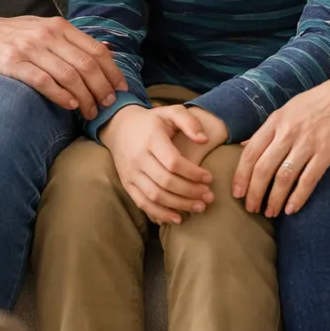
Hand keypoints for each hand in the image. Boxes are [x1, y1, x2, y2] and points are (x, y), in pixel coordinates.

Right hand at [0, 13, 127, 118]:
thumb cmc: (6, 35)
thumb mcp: (40, 28)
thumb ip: (70, 39)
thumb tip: (105, 49)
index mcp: (57, 26)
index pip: (95, 50)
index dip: (112, 71)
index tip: (120, 89)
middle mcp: (46, 34)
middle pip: (86, 65)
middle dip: (102, 88)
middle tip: (108, 106)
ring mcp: (29, 48)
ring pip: (69, 76)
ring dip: (85, 98)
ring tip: (90, 113)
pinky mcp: (12, 64)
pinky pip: (44, 82)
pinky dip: (61, 96)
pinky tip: (70, 107)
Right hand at [102, 104, 216, 224]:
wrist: (120, 127)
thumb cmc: (152, 121)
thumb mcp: (171, 112)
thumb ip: (189, 122)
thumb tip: (204, 140)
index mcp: (151, 138)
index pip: (173, 162)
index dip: (193, 173)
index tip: (209, 178)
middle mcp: (138, 157)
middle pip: (166, 181)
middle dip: (190, 192)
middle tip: (209, 197)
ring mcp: (131, 172)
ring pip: (155, 195)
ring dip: (179, 205)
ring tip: (199, 207)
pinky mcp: (127, 183)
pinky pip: (142, 203)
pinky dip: (160, 214)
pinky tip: (178, 218)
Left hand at [234, 61, 329, 217]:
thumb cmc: (321, 100)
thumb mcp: (289, 108)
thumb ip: (269, 128)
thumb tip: (246, 144)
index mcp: (276, 120)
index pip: (250, 152)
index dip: (241, 175)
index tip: (236, 192)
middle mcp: (288, 132)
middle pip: (263, 168)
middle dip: (254, 192)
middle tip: (250, 208)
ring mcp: (308, 143)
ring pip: (283, 177)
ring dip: (274, 199)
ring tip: (270, 212)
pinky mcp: (327, 153)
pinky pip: (308, 180)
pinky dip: (298, 197)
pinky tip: (291, 209)